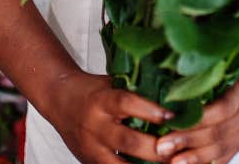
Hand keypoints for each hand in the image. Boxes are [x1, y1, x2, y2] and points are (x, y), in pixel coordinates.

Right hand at [47, 71, 173, 163]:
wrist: (60, 101)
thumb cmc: (93, 90)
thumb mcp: (111, 83)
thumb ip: (135, 90)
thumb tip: (171, 91)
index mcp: (102, 100)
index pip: (127, 103)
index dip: (150, 110)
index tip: (172, 115)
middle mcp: (96, 126)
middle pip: (127, 141)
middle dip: (154, 148)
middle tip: (178, 148)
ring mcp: (92, 149)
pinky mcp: (90, 163)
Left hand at [155, 75, 238, 163]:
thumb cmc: (224, 70)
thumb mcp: (215, 68)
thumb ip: (197, 78)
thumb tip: (166, 84)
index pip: (222, 108)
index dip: (196, 117)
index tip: (168, 120)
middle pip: (218, 132)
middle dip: (188, 141)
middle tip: (162, 146)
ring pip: (220, 150)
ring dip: (194, 158)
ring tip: (172, 162)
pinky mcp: (238, 146)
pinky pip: (222, 160)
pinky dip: (203, 163)